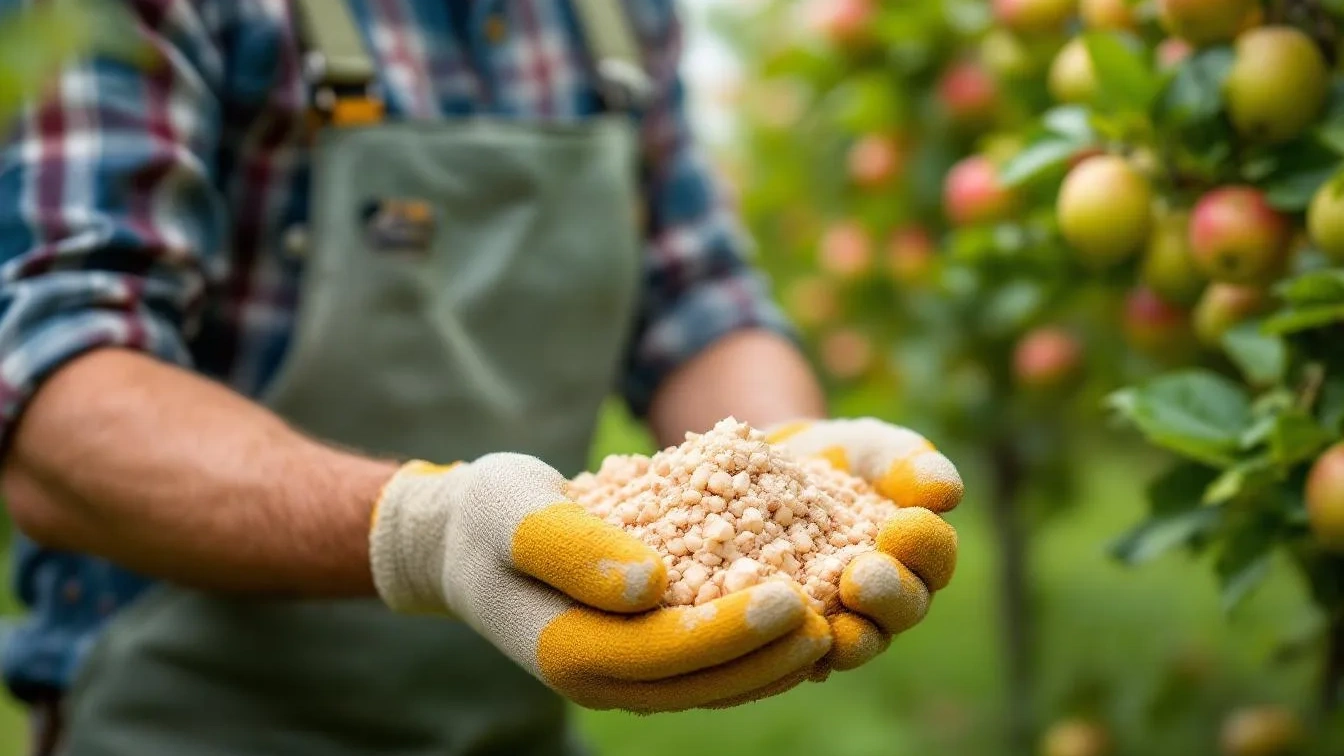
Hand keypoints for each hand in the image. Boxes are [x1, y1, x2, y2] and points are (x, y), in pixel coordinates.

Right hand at [368, 453, 831, 712]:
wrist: (463, 538)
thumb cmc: (490, 515)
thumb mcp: (518, 513)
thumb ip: (576, 550)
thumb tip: (649, 587)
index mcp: (565, 648)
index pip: (662, 651)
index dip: (729, 630)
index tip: (789, 597)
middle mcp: (596, 676)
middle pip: (696, 681)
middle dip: (765, 656)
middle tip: (829, 618)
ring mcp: (618, 673)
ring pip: (706, 685)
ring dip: (768, 665)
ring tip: (830, 627)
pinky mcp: (637, 656)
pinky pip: (702, 666)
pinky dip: (749, 653)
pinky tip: (796, 622)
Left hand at [765, 418, 961, 672]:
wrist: (773, 470)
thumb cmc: (839, 458)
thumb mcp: (872, 449)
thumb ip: (909, 465)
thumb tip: (948, 492)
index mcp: (918, 556)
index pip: (933, 558)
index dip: (925, 548)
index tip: (907, 524)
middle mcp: (887, 599)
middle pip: (900, 609)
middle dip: (885, 595)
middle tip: (861, 578)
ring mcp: (842, 622)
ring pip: (854, 642)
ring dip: (847, 637)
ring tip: (832, 625)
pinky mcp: (793, 633)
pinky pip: (797, 650)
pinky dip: (789, 644)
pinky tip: (775, 632)